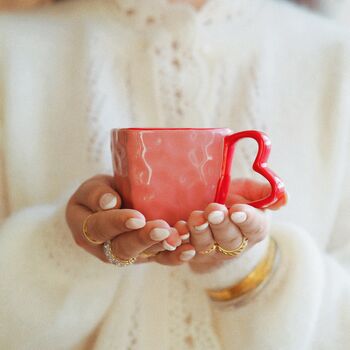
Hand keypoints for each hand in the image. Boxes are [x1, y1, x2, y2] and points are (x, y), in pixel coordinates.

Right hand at [65, 174, 194, 264]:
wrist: (109, 206)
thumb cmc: (100, 194)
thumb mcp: (92, 188)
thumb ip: (96, 194)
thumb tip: (109, 202)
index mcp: (85, 230)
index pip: (99, 228)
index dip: (118, 223)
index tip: (137, 218)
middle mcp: (103, 249)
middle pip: (122, 248)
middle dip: (144, 239)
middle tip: (163, 230)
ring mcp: (125, 255)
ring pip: (143, 256)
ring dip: (162, 248)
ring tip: (180, 238)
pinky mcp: (144, 256)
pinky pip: (158, 260)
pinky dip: (174, 257)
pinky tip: (189, 251)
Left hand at [174, 179, 287, 272]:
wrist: (209, 212)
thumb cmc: (230, 198)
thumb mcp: (247, 191)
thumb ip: (263, 192)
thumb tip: (285, 199)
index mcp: (253, 228)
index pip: (254, 226)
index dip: (246, 219)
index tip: (237, 210)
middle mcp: (234, 243)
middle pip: (229, 238)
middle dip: (221, 224)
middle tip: (214, 211)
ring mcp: (212, 250)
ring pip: (206, 245)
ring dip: (200, 232)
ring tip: (196, 217)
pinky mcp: (192, 253)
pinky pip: (185, 252)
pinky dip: (181, 244)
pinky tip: (179, 230)